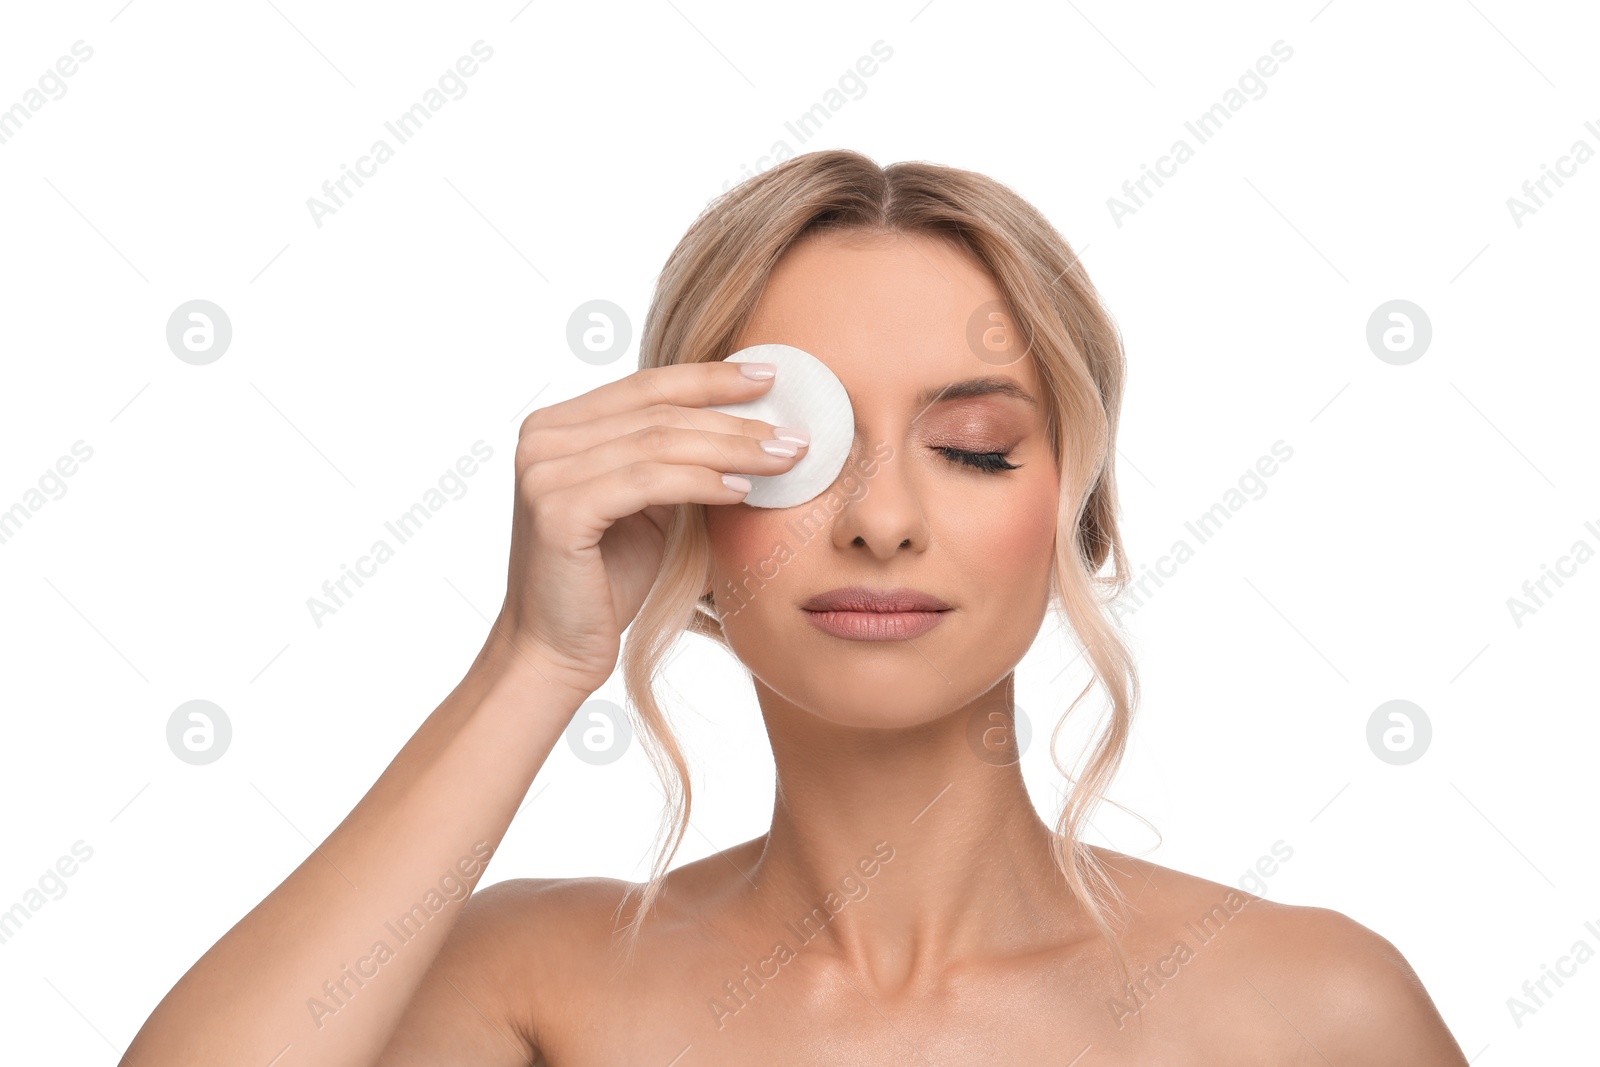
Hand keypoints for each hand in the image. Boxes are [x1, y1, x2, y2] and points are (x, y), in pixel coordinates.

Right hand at [490, 360, 808, 696]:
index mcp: (556, 427)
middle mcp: (541, 438)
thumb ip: (675, 461)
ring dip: (731, 449)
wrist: (556, 652)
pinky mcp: (558, 510)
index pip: (646, 386)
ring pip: (658, 442)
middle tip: (794, 434)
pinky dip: (702, 482)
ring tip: (783, 460)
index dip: (710, 377)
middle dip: (734, 419)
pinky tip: (742, 490)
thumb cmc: (605, 582)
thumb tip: (751, 423)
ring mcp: (544, 472)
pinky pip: (649, 481)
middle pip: (658, 411)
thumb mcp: (646, 506)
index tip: (769, 376)